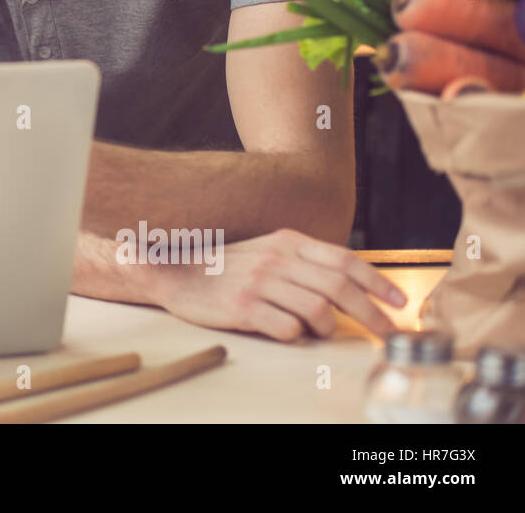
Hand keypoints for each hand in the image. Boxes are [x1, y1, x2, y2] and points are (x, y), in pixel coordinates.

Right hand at [147, 228, 406, 341]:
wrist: (177, 273)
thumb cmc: (229, 268)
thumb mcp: (269, 251)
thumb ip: (305, 262)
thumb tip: (351, 286)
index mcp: (287, 242)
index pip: (344, 260)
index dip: (377, 282)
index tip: (400, 302)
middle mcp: (276, 259)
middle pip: (339, 288)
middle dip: (372, 314)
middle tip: (388, 333)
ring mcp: (259, 283)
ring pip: (317, 310)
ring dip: (328, 327)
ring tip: (322, 331)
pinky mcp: (242, 307)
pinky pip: (287, 328)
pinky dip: (297, 335)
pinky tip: (289, 332)